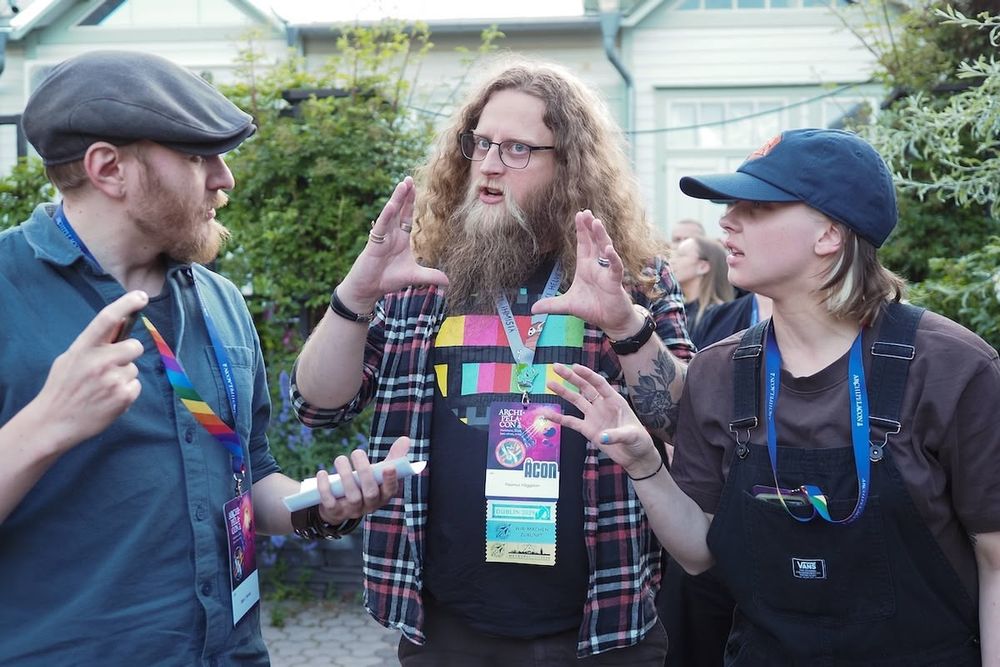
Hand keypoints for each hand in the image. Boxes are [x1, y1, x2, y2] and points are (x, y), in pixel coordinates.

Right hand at [32, 291, 147, 451]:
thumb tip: (121, 323)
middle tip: (112, 366)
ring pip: (134, 369)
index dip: (126, 304)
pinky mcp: (124, 396)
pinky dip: (126, 392)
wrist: (55, 422)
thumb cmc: (63, 387)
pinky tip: (108, 399)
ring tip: (102, 388)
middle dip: (128, 354)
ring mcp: (113, 379)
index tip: (141, 296)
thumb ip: (93, 342)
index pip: (107, 319)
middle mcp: (99, 361)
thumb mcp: (70, 358)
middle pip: (134, 346)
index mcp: (83, 348)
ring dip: (123, 376)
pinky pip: (136, 386)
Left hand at [314, 436, 410, 523]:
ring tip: (340, 459)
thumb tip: (405, 439)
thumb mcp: (378, 472)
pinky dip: (325, 487)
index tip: (389, 466)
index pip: (391, 490)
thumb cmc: (364, 484)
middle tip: (357, 452)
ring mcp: (352, 510)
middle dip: (364, 472)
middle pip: (370, 492)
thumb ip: (393, 457)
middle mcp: (369, 505)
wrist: (340, 506)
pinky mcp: (335, 512)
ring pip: (352, 496)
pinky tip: (322, 473)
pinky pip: (330, 502)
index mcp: (383, 495)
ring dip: (346, 476)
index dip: (390, 479)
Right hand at [336, 178, 448, 310]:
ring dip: (397, 199)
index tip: (416, 188)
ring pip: (390, 214)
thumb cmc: (387, 279)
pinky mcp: (374, 244)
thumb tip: (448, 281)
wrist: (369, 289)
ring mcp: (382, 237)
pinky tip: (392, 205)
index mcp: (400, 238)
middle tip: (409, 178)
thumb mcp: (414, 276)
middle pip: (399, 210)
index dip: (411, 203)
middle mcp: (391, 234)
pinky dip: (386, 217)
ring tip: (403, 184)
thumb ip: (430, 276)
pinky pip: (381, 227)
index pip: (407, 216)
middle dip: (405, 195)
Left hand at [531, 210, 642, 338]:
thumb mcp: (567, 306)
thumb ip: (551, 305)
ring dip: (601, 236)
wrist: (610, 321)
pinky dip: (613, 258)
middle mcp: (597, 266)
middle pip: (594, 241)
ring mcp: (607, 272)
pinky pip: (615, 267)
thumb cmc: (593, 308)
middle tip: (586, 212)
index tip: (579, 215)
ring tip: (596, 222)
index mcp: (586, 267)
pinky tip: (608, 249)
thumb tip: (532, 309)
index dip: (581, 230)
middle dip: (590, 227)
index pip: (583, 244)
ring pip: (605, 249)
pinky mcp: (615, 281)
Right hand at [543, 363, 661, 477]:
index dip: (587, 374)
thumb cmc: (639, 441)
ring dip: (563, 392)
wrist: (635, 456)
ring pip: (576, 401)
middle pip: (584, 388)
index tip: (574, 366)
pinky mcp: (588, 429)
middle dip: (570, 377)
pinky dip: (559, 418)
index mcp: (614, 401)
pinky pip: (571, 422)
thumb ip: (617, 435)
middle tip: (556, 367)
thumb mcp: (632, 436)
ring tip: (549, 383)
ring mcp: (594, 417)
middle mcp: (602, 405)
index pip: (599, 384)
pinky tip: (547, 414)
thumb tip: (602, 437)